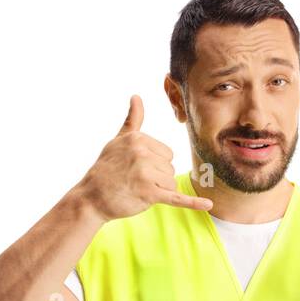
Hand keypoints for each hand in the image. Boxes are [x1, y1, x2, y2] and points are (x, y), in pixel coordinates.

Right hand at [76, 95, 212, 220]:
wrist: (91, 198)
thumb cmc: (106, 169)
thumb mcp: (118, 141)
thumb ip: (132, 120)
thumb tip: (137, 96)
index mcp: (138, 139)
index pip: (167, 154)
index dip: (154, 164)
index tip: (134, 168)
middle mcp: (142, 153)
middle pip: (170, 168)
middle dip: (157, 178)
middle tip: (134, 181)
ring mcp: (145, 173)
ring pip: (171, 183)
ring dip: (158, 190)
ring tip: (137, 189)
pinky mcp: (149, 194)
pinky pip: (176, 197)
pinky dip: (192, 203)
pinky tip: (208, 204)